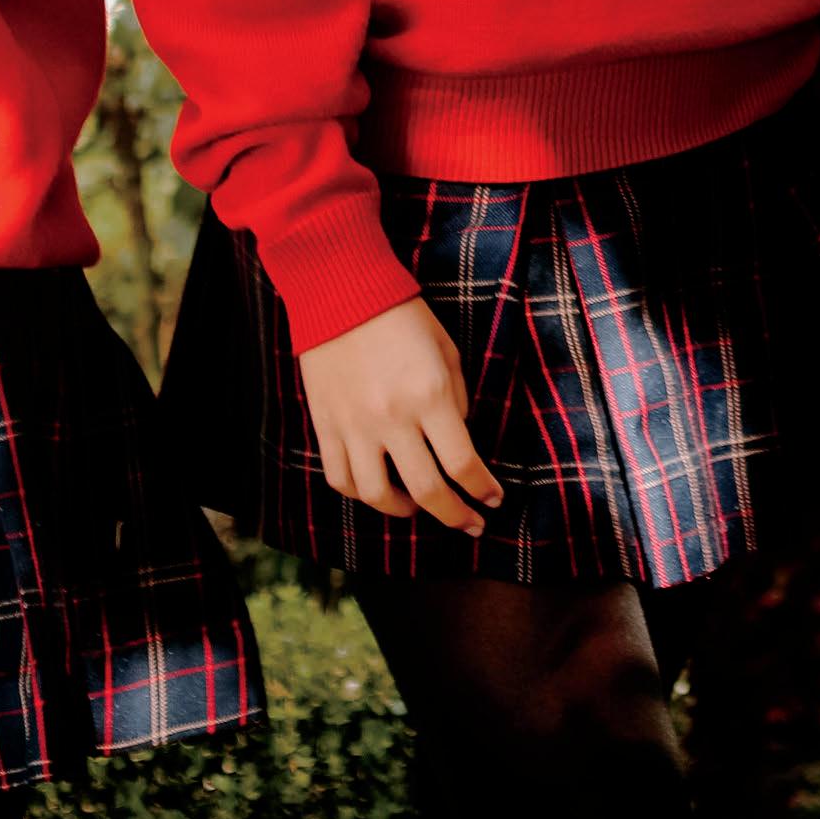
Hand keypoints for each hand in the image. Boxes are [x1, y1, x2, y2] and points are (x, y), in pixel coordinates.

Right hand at [294, 297, 502, 528]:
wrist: (341, 293)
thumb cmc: (403, 317)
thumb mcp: (447, 350)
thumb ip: (457, 400)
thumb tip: (458, 438)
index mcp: (430, 396)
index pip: (463, 463)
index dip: (482, 490)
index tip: (493, 501)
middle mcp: (393, 418)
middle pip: (427, 491)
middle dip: (455, 516)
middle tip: (470, 524)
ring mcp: (355, 426)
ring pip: (378, 496)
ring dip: (404, 512)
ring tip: (419, 508)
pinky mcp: (326, 426)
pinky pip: (341, 478)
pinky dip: (361, 494)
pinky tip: (378, 489)